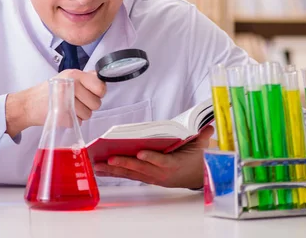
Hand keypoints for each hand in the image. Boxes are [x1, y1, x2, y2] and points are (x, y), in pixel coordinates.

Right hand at [5, 69, 105, 136]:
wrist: (29, 104)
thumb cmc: (49, 91)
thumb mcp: (66, 77)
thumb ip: (85, 77)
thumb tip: (100, 77)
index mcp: (74, 75)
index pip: (100, 87)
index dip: (98, 92)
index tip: (92, 93)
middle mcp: (71, 86)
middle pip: (96, 103)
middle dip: (89, 105)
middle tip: (77, 102)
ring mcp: (67, 101)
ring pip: (88, 114)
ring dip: (81, 114)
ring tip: (68, 107)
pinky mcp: (63, 116)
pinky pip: (79, 122)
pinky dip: (72, 120)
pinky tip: (63, 114)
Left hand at [93, 125, 213, 188]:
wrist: (197, 177)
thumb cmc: (195, 160)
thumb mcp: (201, 148)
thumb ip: (202, 137)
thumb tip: (207, 127)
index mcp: (174, 164)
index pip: (162, 161)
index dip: (151, 158)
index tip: (140, 153)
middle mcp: (160, 173)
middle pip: (141, 168)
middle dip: (124, 164)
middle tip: (110, 159)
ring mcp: (152, 177)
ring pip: (131, 173)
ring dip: (114, 170)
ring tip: (98, 165)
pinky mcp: (146, 178)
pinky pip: (129, 175)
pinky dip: (115, 173)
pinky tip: (101, 169)